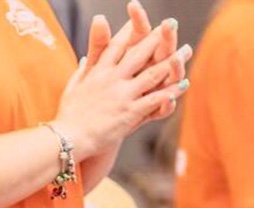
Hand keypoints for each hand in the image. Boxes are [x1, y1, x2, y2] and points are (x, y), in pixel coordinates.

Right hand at [55, 15, 190, 157]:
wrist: (67, 139)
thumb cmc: (67, 118)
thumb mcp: (71, 89)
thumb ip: (82, 72)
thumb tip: (85, 59)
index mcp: (98, 73)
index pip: (117, 46)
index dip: (130, 31)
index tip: (141, 21)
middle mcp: (112, 79)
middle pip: (139, 53)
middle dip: (157, 38)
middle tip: (171, 27)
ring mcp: (122, 95)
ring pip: (152, 73)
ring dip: (172, 61)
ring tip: (186, 51)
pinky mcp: (129, 113)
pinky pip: (154, 99)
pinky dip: (170, 92)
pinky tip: (183, 85)